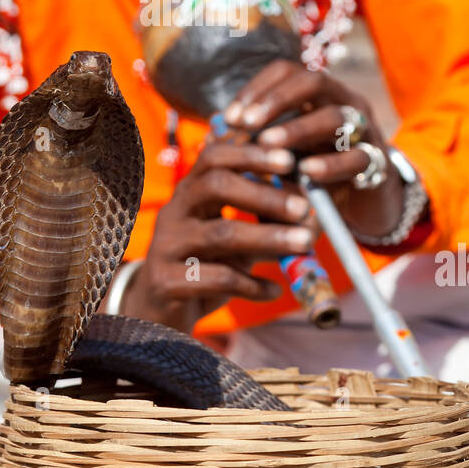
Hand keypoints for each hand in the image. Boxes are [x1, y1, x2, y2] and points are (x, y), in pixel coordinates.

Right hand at [122, 137, 317, 330]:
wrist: (157, 313)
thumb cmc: (204, 265)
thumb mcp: (232, 237)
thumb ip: (262, 221)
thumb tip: (311, 215)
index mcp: (190, 191)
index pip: (215, 156)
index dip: (252, 154)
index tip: (290, 160)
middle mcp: (174, 212)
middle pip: (214, 185)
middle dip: (263, 194)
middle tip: (303, 208)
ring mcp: (166, 246)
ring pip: (220, 234)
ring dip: (269, 237)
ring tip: (305, 244)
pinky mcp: (166, 281)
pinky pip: (217, 279)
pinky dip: (253, 284)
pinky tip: (275, 290)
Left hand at [223, 59, 404, 241]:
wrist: (360, 197)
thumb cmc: (312, 166)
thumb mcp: (285, 151)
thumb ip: (257, 142)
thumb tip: (212, 139)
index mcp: (316, 92)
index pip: (286, 71)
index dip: (258, 88)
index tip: (231, 117)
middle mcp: (342, 100)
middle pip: (312, 81)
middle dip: (277, 100)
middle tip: (247, 124)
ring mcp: (363, 127)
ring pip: (335, 116)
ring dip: (298, 129)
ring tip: (269, 145)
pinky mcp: (374, 160)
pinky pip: (356, 157)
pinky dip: (330, 164)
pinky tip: (306, 173)